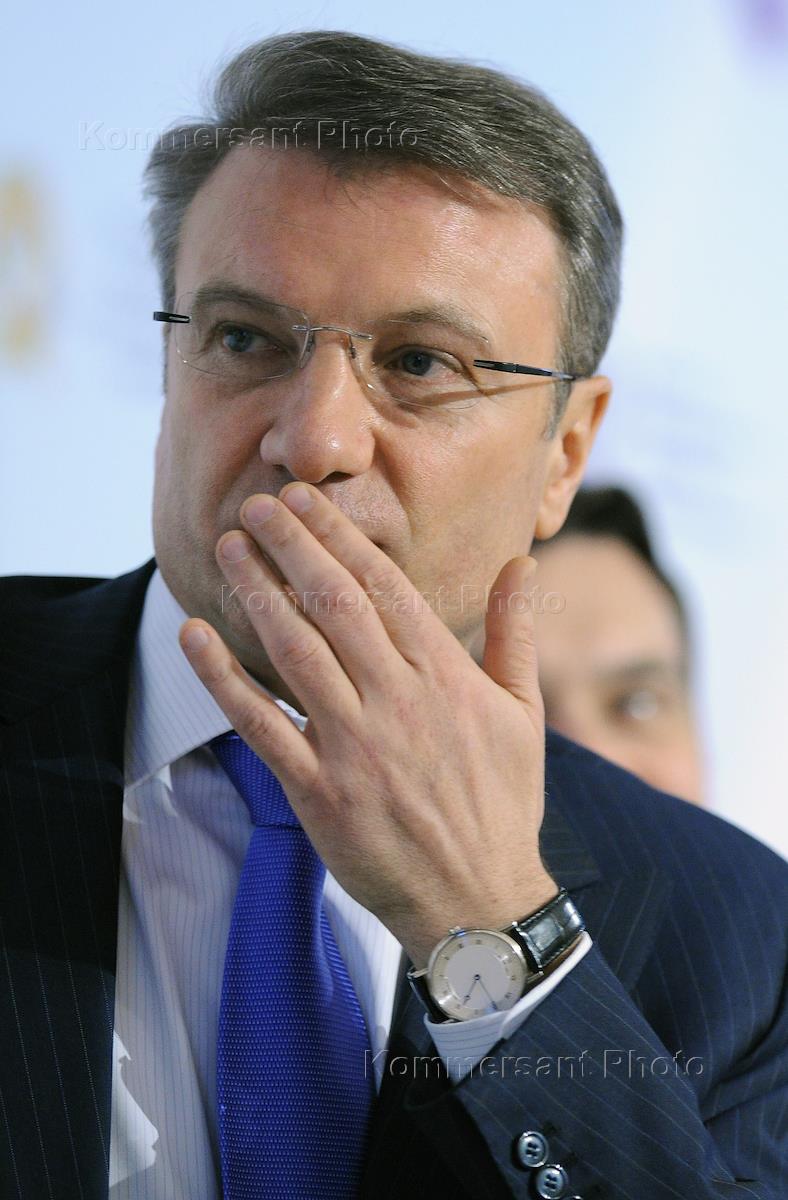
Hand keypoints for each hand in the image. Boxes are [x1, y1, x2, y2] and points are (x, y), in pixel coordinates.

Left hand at [179, 483, 556, 966]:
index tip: (307, 501)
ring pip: (295, 653)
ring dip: (258, 593)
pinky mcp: (318, 793)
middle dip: (292, 546)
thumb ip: (514, 632)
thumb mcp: (523, 712)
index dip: (339, 537)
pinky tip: (196, 635)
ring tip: (229, 546)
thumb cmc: (502, 802)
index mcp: (445, 677)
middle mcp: (398, 702)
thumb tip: (523, 563)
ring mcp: (355, 748)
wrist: (477, 901)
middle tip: (259, 504)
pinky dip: (224, 679)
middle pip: (334, 606)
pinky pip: (262, 725)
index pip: (384, 587)